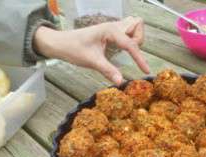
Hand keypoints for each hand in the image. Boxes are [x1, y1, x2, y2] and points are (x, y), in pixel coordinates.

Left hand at [34, 17, 149, 84]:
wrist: (60, 43)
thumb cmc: (73, 49)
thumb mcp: (92, 61)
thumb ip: (108, 70)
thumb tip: (121, 82)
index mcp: (110, 30)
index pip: (131, 44)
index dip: (140, 58)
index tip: (145, 70)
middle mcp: (113, 26)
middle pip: (137, 25)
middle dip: (139, 39)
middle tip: (131, 53)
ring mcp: (112, 28)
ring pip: (133, 25)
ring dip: (135, 37)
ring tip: (128, 52)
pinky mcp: (110, 33)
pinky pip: (126, 31)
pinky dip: (129, 39)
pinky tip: (122, 50)